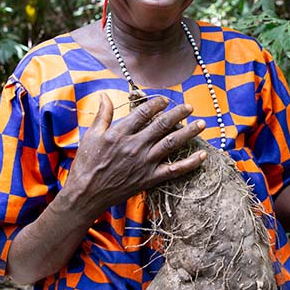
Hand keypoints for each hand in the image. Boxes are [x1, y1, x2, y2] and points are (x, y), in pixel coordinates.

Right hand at [64, 93, 206, 217]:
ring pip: (171, 143)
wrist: (86, 194)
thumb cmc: (86, 164)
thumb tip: (105, 95)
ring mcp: (144, 163)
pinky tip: (203, 156)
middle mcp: (135, 146)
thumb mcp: (90, 135)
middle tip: (189, 107)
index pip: (143, 112)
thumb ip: (102, 114)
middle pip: (162, 125)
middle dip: (178, 113)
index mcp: (120, 133)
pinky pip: (174, 170)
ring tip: (201, 124)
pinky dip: (190, 163)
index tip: (165, 100)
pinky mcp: (149, 178)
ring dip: (189, 132)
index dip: (156, 103)